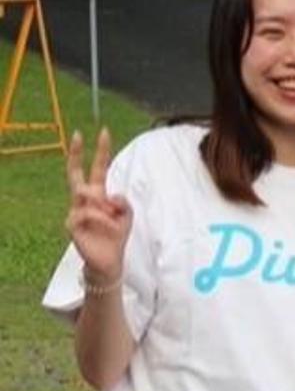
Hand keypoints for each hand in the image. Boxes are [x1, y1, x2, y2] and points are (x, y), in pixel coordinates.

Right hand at [64, 129, 130, 279]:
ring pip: (86, 193)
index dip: (101, 151)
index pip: (97, 168)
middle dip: (77, 153)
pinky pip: (88, 213)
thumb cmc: (115, 234)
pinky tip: (109, 227)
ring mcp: (75, 211)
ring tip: (113, 220)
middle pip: (76, 173)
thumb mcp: (127, 215)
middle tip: (78, 133)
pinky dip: (104, 219)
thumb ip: (123, 202)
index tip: (104, 131)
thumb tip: (109, 196)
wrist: (109, 259)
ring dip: (105, 206)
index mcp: (98, 195)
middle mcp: (84, 200)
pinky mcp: (71, 224)